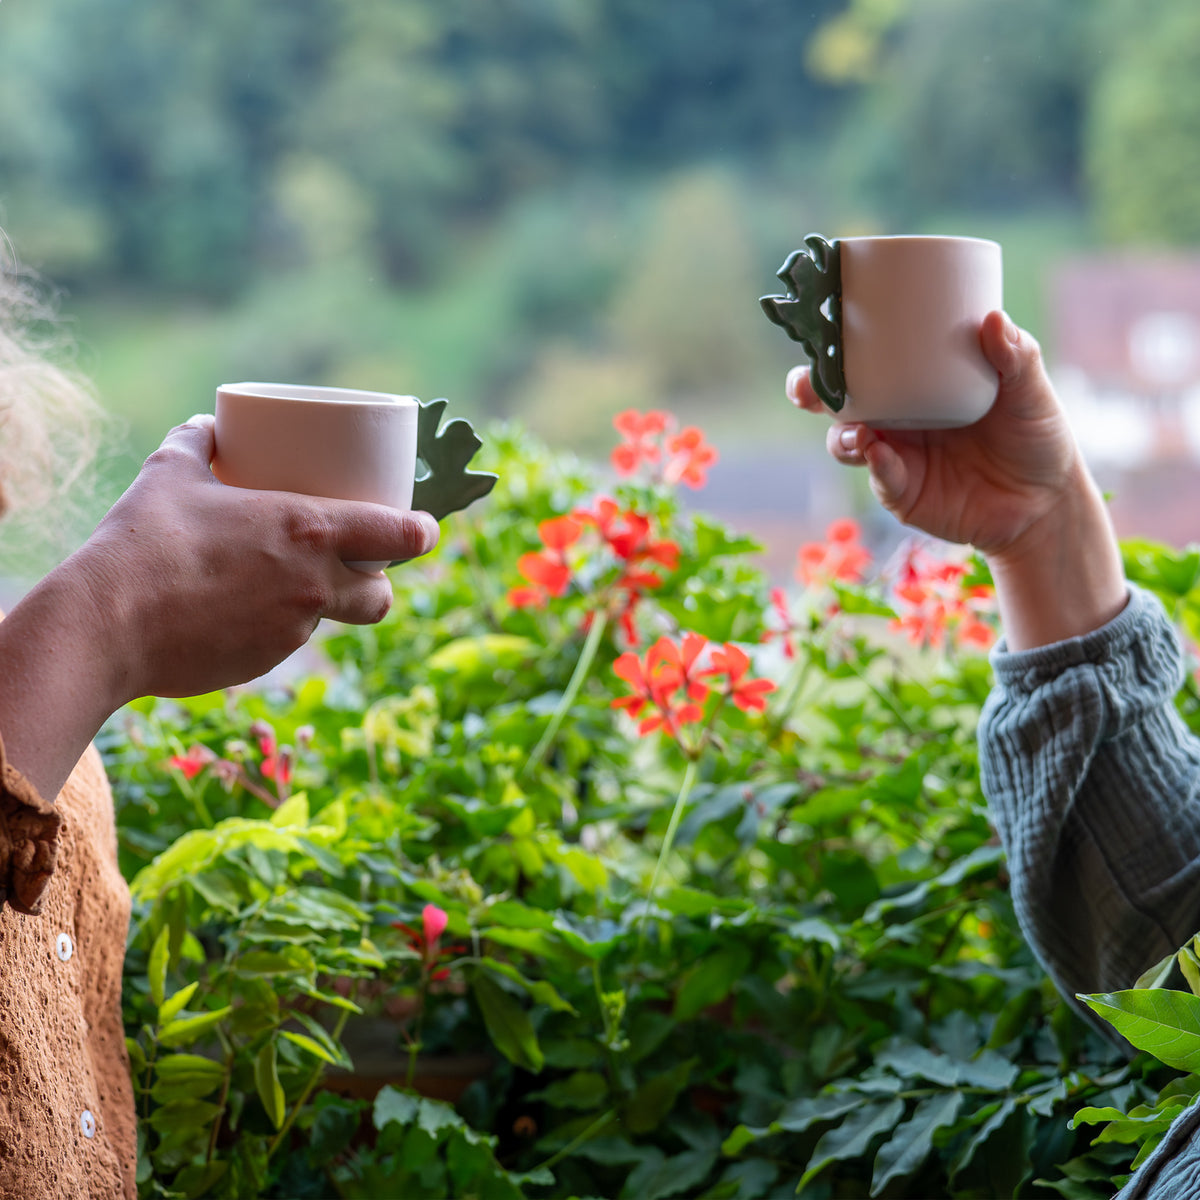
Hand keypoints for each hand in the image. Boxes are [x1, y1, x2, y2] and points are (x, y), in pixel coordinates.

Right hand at [73, 414, 439, 700]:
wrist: (103, 625)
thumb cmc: (142, 541)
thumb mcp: (171, 473)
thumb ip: (198, 441)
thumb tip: (208, 422)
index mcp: (310, 530)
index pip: (402, 536)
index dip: (423, 533)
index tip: (424, 527)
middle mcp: (315, 584)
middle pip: (383, 595)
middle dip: (379, 582)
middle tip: (356, 563)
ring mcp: (292, 629)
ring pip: (331, 619)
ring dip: (321, 603)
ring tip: (282, 583)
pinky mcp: (264, 662)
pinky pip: (284, 641)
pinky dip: (273, 626)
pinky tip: (237, 612)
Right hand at [788, 311, 1080, 556]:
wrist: (1045, 501)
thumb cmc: (1035, 436)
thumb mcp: (1030, 389)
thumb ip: (1016, 356)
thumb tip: (992, 318)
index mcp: (916, 381)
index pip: (866, 359)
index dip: (835, 348)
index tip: (822, 330)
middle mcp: (897, 416)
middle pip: (838, 400)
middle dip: (810, 391)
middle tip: (805, 387)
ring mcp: (895, 455)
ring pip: (847, 441)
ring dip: (841, 434)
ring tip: (856, 431)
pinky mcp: (902, 492)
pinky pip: (879, 476)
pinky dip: (877, 466)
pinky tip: (880, 456)